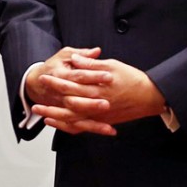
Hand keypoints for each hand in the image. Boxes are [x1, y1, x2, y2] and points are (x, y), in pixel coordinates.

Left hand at [31, 51, 166, 135]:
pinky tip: (58, 123)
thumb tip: (74, 59)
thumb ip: (90, 64)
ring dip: (56, 116)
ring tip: (41, 114)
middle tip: (35, 100)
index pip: (71, 84)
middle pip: (68, 102)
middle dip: (51, 101)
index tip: (43, 77)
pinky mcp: (104, 121)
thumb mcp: (112, 65)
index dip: (56, 81)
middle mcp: (96, 102)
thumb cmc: (132, 78)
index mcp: (97, 86)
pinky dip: (69, 126)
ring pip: (73, 118)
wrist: (151, 96)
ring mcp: (100, 114)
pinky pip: (83, 127)